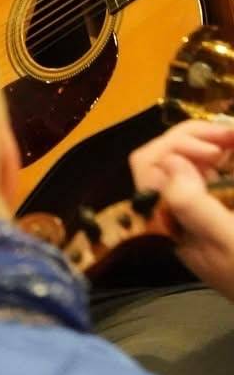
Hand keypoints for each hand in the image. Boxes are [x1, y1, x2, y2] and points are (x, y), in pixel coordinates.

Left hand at [130, 120, 233, 298]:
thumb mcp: (228, 242)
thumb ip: (193, 204)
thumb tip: (170, 161)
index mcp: (168, 220)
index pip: (149, 163)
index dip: (178, 142)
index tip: (218, 143)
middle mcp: (173, 215)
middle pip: (165, 158)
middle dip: (194, 136)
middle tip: (233, 133)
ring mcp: (194, 216)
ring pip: (187, 165)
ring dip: (208, 144)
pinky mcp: (214, 218)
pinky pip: (207, 180)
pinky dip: (219, 163)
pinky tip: (232, 156)